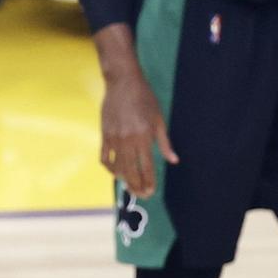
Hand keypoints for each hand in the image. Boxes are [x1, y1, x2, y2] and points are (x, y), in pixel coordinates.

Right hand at [98, 65, 176, 198]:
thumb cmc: (144, 98)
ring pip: (117, 167)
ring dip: (124, 180)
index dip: (149, 182)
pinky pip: (104, 157)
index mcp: (144, 136)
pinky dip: (109, 168)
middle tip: (141, 195)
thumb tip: (173, 161)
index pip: (146, 167)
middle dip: (136, 186)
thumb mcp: (159, 119)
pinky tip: (116, 172)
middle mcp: (128, 140)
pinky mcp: (104, 134)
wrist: (122, 82)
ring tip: (130, 188)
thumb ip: (164, 143)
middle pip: (131, 171)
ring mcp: (114, 138)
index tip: (151, 192)